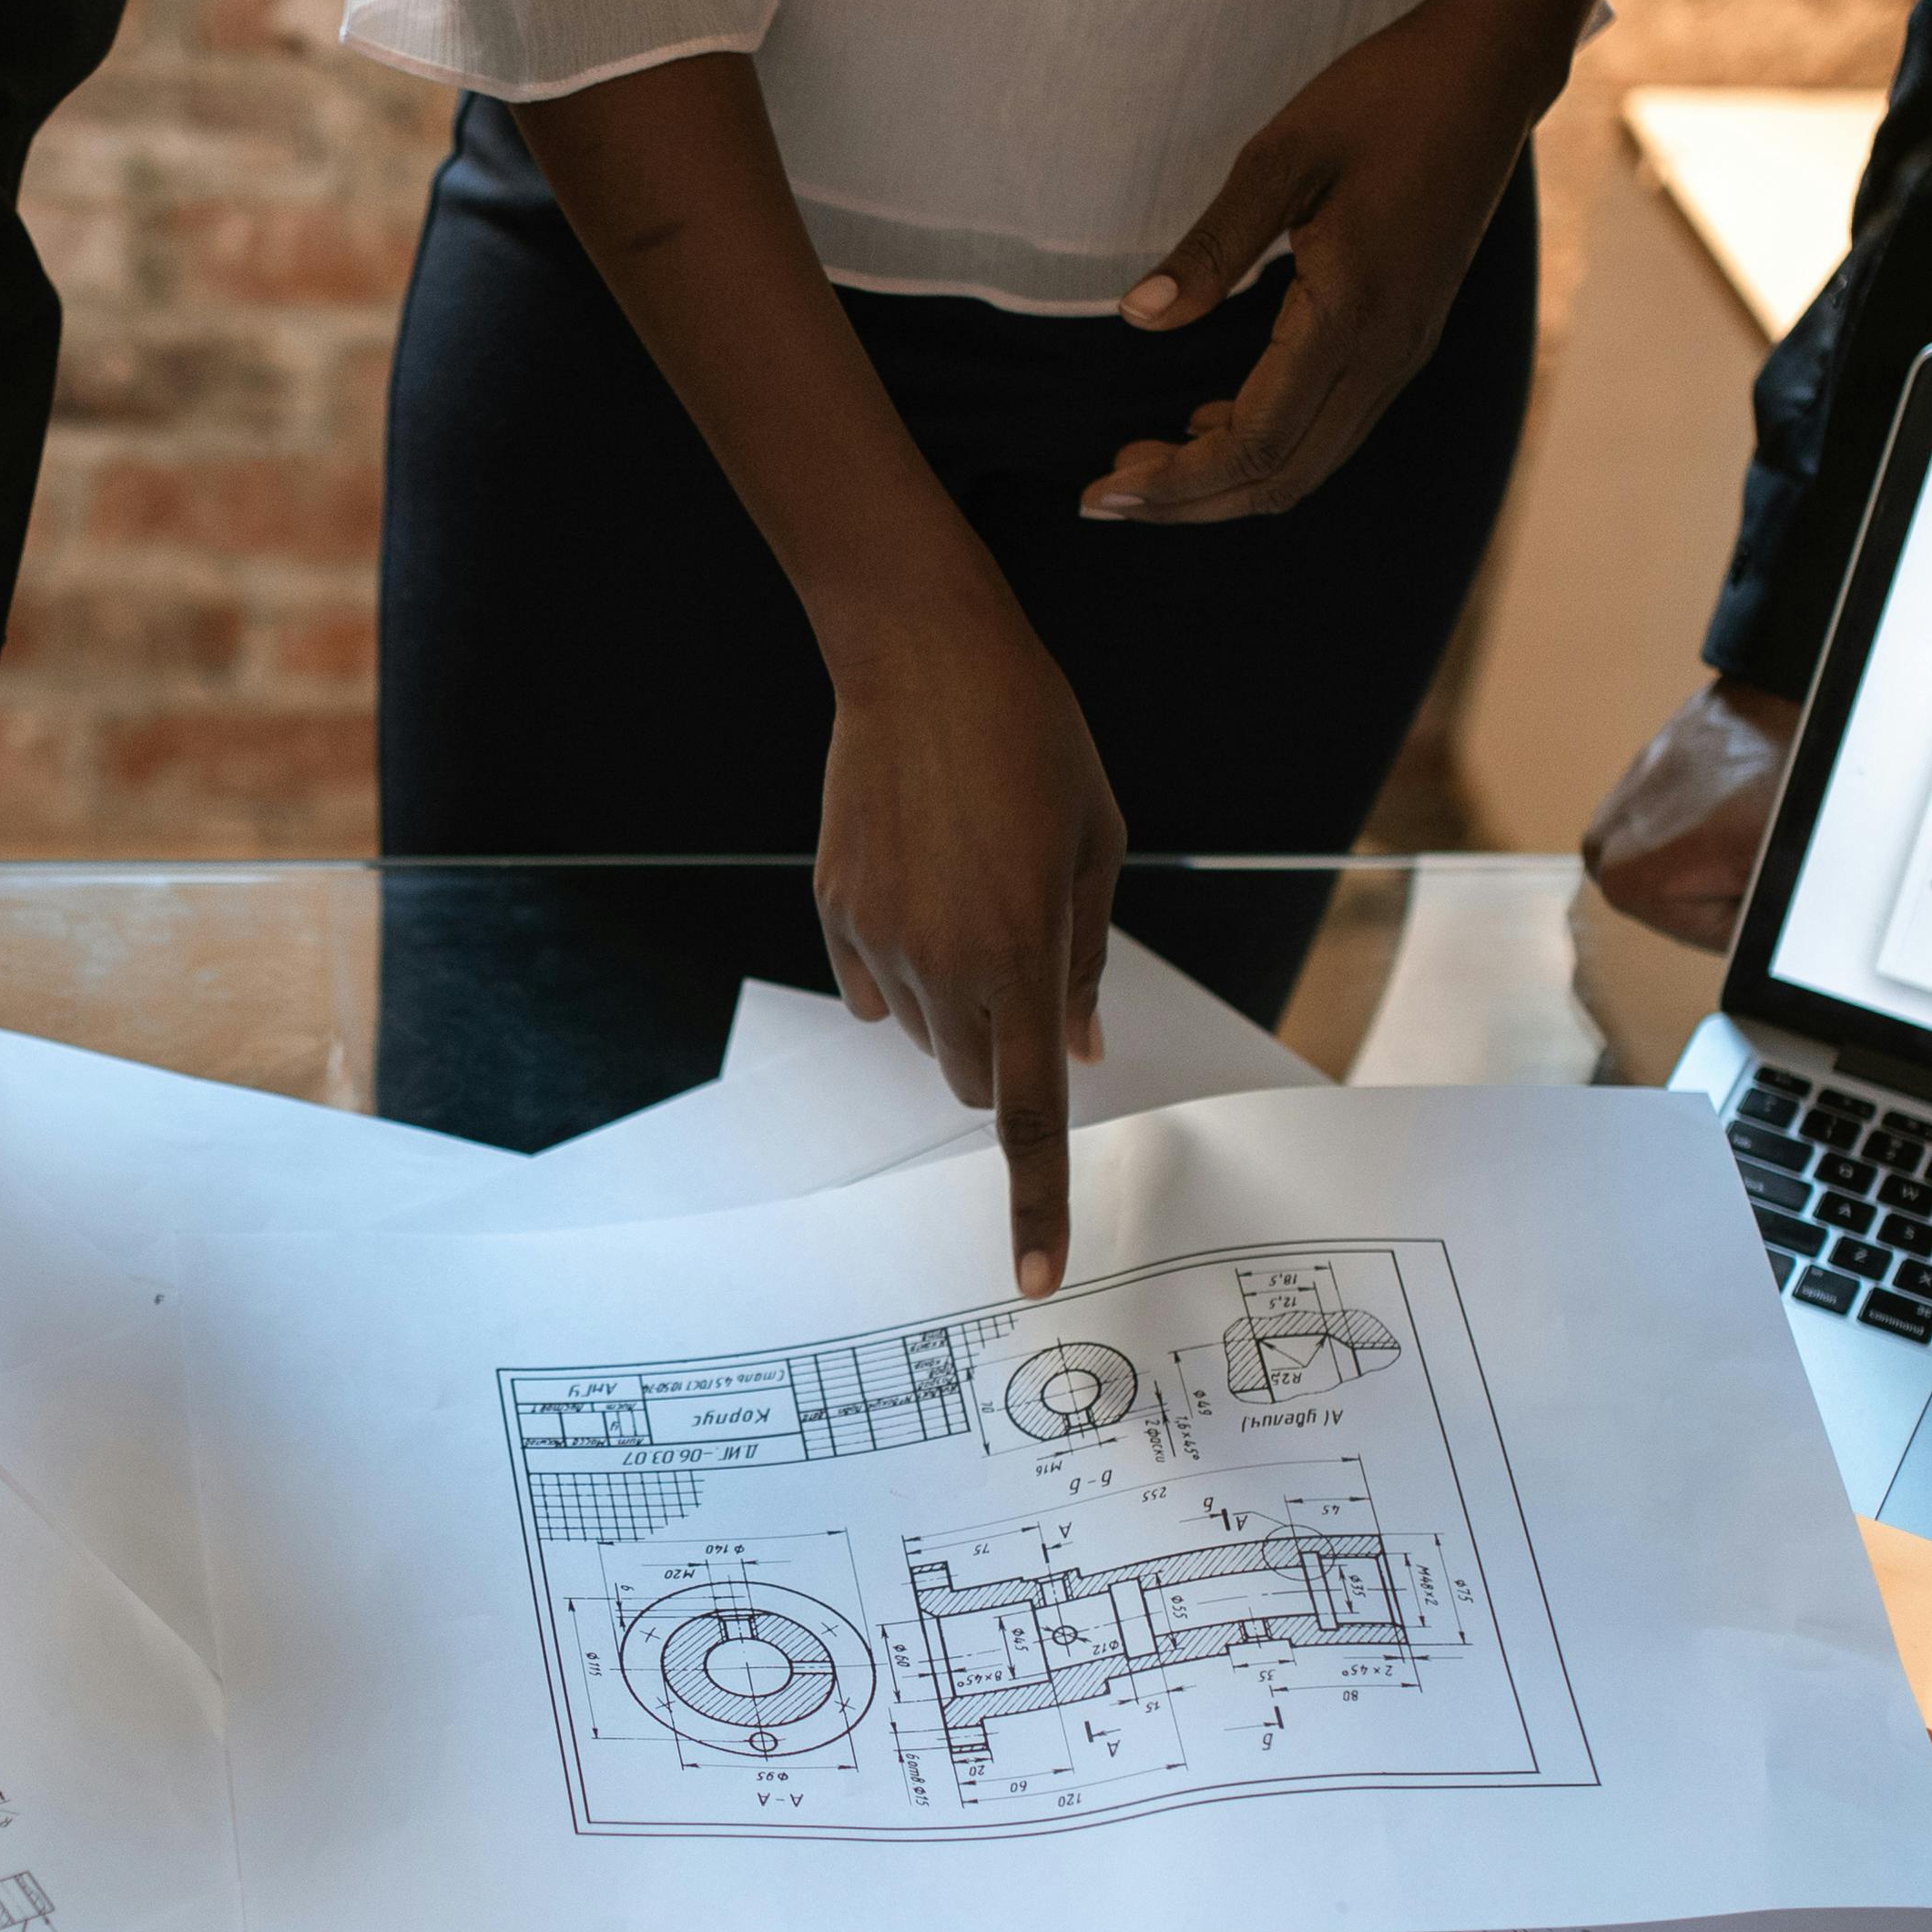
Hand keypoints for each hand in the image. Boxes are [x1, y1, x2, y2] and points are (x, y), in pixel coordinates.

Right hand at [818, 576, 1126, 1295]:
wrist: (919, 655)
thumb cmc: (1032, 740)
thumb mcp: (1097, 844)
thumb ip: (1087, 961)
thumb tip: (1083, 1050)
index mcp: (1020, 956)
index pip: (1031, 1115)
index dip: (1035, 1203)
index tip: (1037, 1276)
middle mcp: (941, 965)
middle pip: (977, 1078)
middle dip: (1009, 1050)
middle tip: (1031, 956)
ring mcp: (877, 941)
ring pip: (928, 1034)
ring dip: (961, 1002)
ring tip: (975, 893)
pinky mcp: (835, 910)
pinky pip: (876, 986)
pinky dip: (906, 966)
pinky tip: (922, 880)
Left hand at [1081, 0, 1550, 526]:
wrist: (1490, 71)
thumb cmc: (1386, 97)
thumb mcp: (1282, 156)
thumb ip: (1211, 246)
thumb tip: (1138, 316)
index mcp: (1351, 313)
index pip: (1255, 442)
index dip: (1175, 481)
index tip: (1101, 491)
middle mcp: (1386, 353)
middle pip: (1281, 478)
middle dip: (1188, 502)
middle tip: (1103, 497)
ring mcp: (1404, 352)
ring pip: (1308, 464)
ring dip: (1225, 482)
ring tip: (1143, 465)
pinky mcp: (1405, 338)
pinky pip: (1331, 427)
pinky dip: (1266, 446)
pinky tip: (1207, 422)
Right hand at [1584, 681, 1798, 947]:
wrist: (1794, 694)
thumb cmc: (1787, 780)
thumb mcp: (1777, 882)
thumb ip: (1746, 940)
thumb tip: (1750, 968)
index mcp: (1622, 876)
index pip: (1695, 933)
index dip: (1745, 910)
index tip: (1762, 869)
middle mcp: (1602, 839)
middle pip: (1676, 899)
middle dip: (1723, 882)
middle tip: (1760, 842)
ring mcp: (1619, 799)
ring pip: (1676, 860)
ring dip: (1715, 850)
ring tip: (1753, 816)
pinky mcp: (1641, 769)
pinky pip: (1676, 820)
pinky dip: (1709, 817)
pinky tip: (1741, 796)